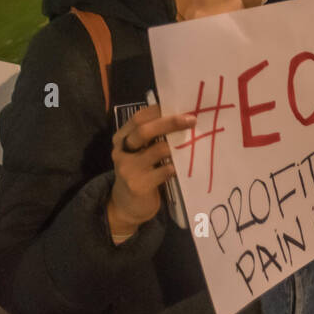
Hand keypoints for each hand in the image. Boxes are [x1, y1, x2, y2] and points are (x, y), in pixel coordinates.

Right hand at [106, 104, 195, 237]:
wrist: (126, 206)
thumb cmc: (141, 173)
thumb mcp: (140, 152)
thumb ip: (153, 137)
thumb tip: (182, 117)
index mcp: (121, 138)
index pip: (138, 118)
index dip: (158, 111)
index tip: (180, 107)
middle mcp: (121, 151)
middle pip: (145, 131)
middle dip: (170, 123)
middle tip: (192, 120)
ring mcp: (127, 169)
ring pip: (157, 150)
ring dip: (177, 146)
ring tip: (192, 143)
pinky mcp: (138, 185)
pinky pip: (163, 171)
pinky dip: (175, 167)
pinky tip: (181, 167)